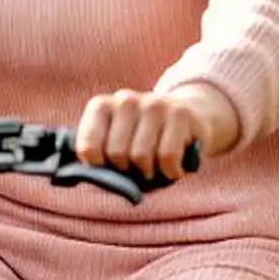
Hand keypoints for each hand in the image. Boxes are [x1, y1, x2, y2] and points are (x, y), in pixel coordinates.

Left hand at [74, 84, 237, 179]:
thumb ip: (101, 162)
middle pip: (116, 154)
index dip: (100, 168)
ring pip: (141, 156)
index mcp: (101, 107)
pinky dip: (170, 172)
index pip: (88, 148)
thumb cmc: (145, 144)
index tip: (110, 168)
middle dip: (128, 171)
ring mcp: (153, 103)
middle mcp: (125, 100)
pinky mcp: (179, 113)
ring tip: (155, 168)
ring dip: (150, 173)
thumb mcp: (117, 147)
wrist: (191, 117)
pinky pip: (167, 156)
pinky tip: (173, 169)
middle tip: (138, 169)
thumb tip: (98, 179)